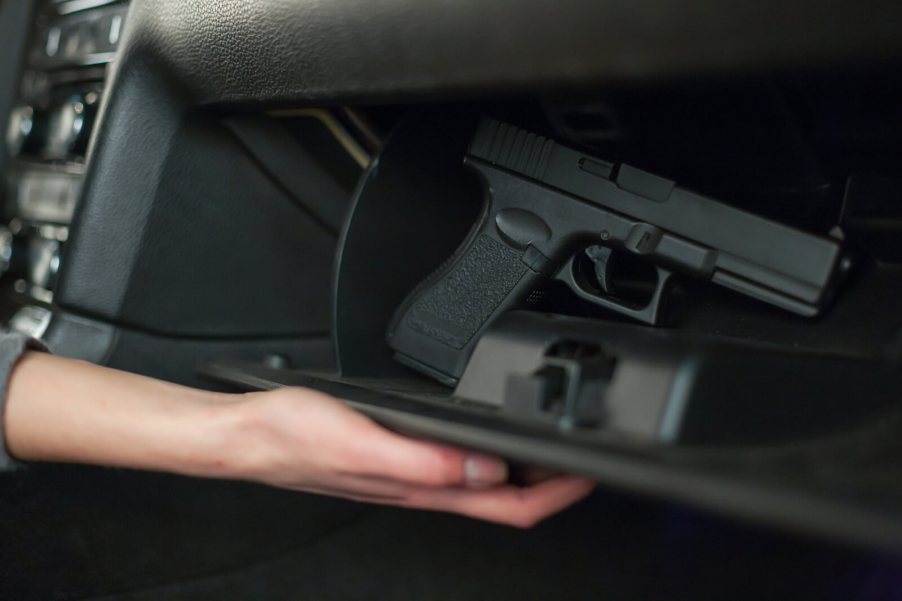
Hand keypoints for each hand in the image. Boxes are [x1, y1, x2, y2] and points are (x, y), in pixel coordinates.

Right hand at [220, 388, 594, 527]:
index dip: (555, 495)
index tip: (588, 474)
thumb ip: (422, 461)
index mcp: (421, 488)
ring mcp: (410, 475)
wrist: (251, 434)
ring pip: (484, 485)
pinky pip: (457, 467)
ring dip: (525, 473)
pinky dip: (489, 458)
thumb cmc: (293, 439)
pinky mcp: (397, 458)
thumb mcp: (361, 444)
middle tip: (587, 462)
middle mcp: (422, 487)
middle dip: (552, 486)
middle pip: (503, 499)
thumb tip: (484, 469)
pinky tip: (489, 442)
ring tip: (554, 452)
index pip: (505, 506)